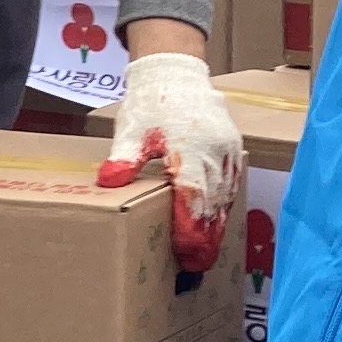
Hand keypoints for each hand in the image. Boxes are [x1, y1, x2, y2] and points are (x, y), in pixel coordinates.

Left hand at [100, 46, 243, 273]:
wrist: (176, 74)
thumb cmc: (151, 103)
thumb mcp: (132, 130)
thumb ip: (124, 157)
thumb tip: (109, 179)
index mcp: (190, 148)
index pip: (193, 198)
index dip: (190, 229)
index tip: (185, 254)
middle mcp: (214, 152)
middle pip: (212, 203)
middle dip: (205, 237)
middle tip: (196, 267)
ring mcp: (227, 151)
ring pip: (225, 196)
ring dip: (216, 226)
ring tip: (205, 254)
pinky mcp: (232, 150)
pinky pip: (231, 184)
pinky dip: (223, 207)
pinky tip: (213, 224)